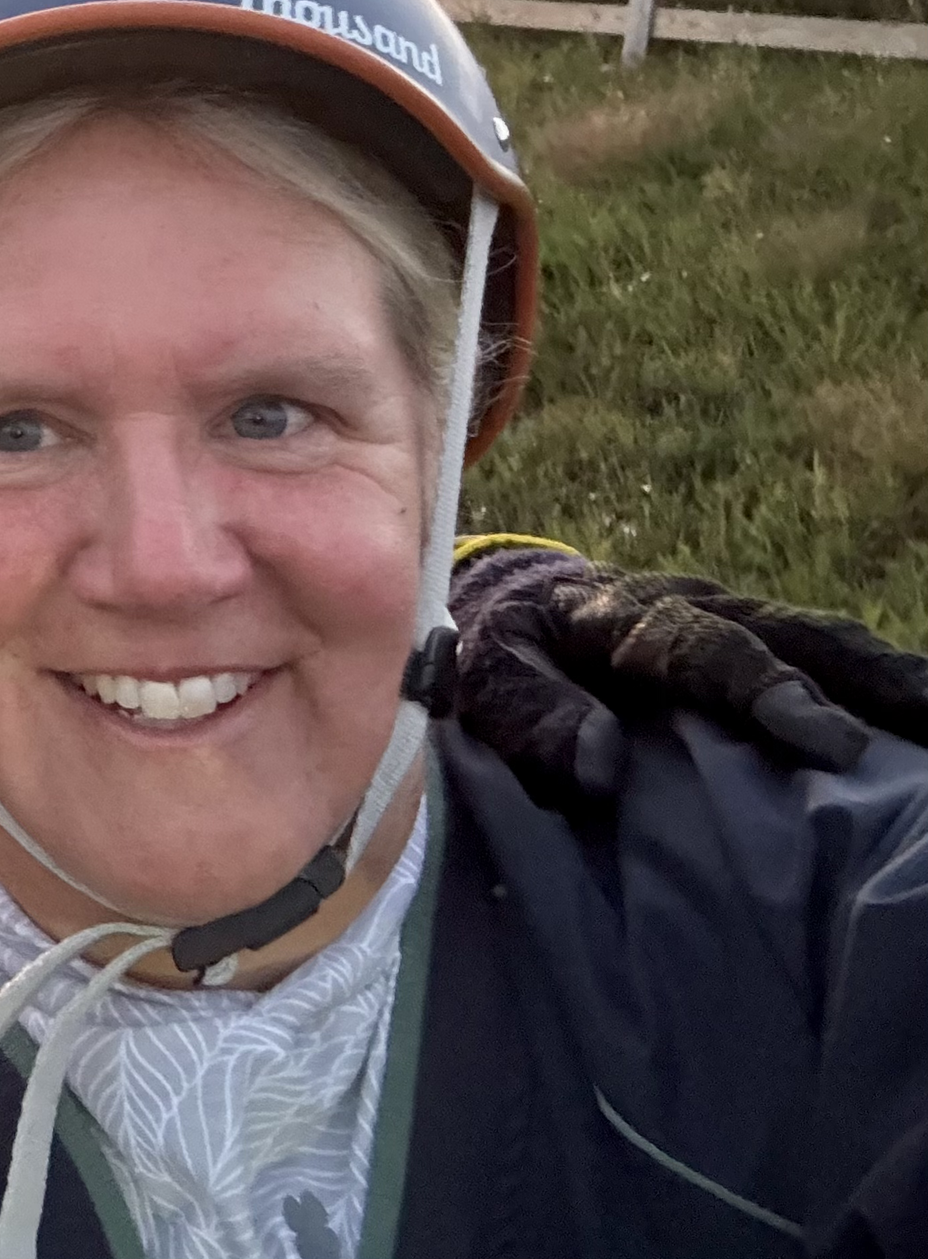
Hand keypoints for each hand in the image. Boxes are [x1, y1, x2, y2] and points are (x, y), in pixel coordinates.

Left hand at [450, 544, 927, 801]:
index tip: (822, 738)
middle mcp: (689, 608)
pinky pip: (819, 659)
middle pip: (788, 634)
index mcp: (622, 617)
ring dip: (886, 678)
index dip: (766, 691)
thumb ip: (532, 714)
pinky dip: (872, 687)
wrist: (499, 604)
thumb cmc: (492, 658)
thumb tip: (601, 765)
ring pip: (818, 641)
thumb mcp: (486, 680)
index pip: (705, 650)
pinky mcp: (747, 641)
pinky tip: (916, 727)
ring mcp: (727, 620)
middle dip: (861, 678)